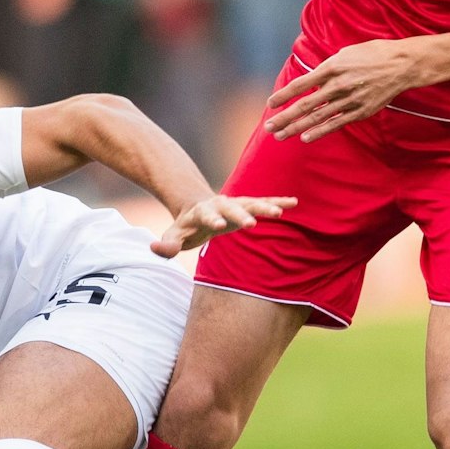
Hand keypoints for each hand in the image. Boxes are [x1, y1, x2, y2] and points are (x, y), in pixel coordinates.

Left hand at [154, 194, 296, 256]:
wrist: (197, 206)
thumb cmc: (186, 226)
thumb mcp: (174, 235)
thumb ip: (166, 244)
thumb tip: (155, 248)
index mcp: (202, 212)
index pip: (206, 216)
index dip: (211, 220)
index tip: (218, 225)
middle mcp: (220, 204)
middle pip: (231, 208)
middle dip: (241, 214)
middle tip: (252, 223)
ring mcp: (235, 203)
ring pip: (251, 202)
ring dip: (266, 205)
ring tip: (281, 212)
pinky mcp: (247, 205)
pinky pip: (264, 201)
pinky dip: (277, 201)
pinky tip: (294, 202)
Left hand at [264, 40, 422, 141]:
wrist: (401, 65)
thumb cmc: (372, 55)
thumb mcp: (345, 53)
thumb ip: (327, 68)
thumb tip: (310, 80)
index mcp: (332, 67)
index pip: (301, 84)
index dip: (284, 95)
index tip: (270, 104)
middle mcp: (338, 85)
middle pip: (305, 104)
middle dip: (284, 117)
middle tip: (269, 127)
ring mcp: (349, 100)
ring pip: (317, 117)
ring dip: (296, 127)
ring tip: (280, 136)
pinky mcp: (360, 111)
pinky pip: (336, 123)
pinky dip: (319, 131)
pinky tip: (305, 137)